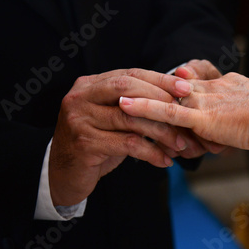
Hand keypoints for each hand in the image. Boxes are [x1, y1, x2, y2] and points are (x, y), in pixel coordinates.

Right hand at [49, 68, 190, 205]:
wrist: (62, 175)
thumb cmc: (95, 144)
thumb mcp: (111, 119)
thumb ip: (132, 104)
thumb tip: (175, 96)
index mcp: (89, 85)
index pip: (130, 74)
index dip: (160, 79)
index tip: (186, 87)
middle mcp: (80, 97)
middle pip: (127, 88)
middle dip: (160, 99)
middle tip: (184, 114)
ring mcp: (79, 119)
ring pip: (130, 119)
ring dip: (161, 132)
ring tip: (180, 144)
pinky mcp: (84, 143)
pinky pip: (127, 144)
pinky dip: (150, 152)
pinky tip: (164, 161)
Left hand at [119, 72, 248, 152]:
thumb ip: (244, 115)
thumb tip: (233, 128)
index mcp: (228, 85)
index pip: (195, 82)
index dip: (175, 83)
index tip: (159, 82)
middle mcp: (213, 88)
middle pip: (174, 86)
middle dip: (150, 89)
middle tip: (122, 88)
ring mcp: (206, 101)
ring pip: (165, 96)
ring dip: (139, 96)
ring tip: (113, 94)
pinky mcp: (203, 117)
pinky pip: (168, 112)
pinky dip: (145, 108)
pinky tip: (124, 106)